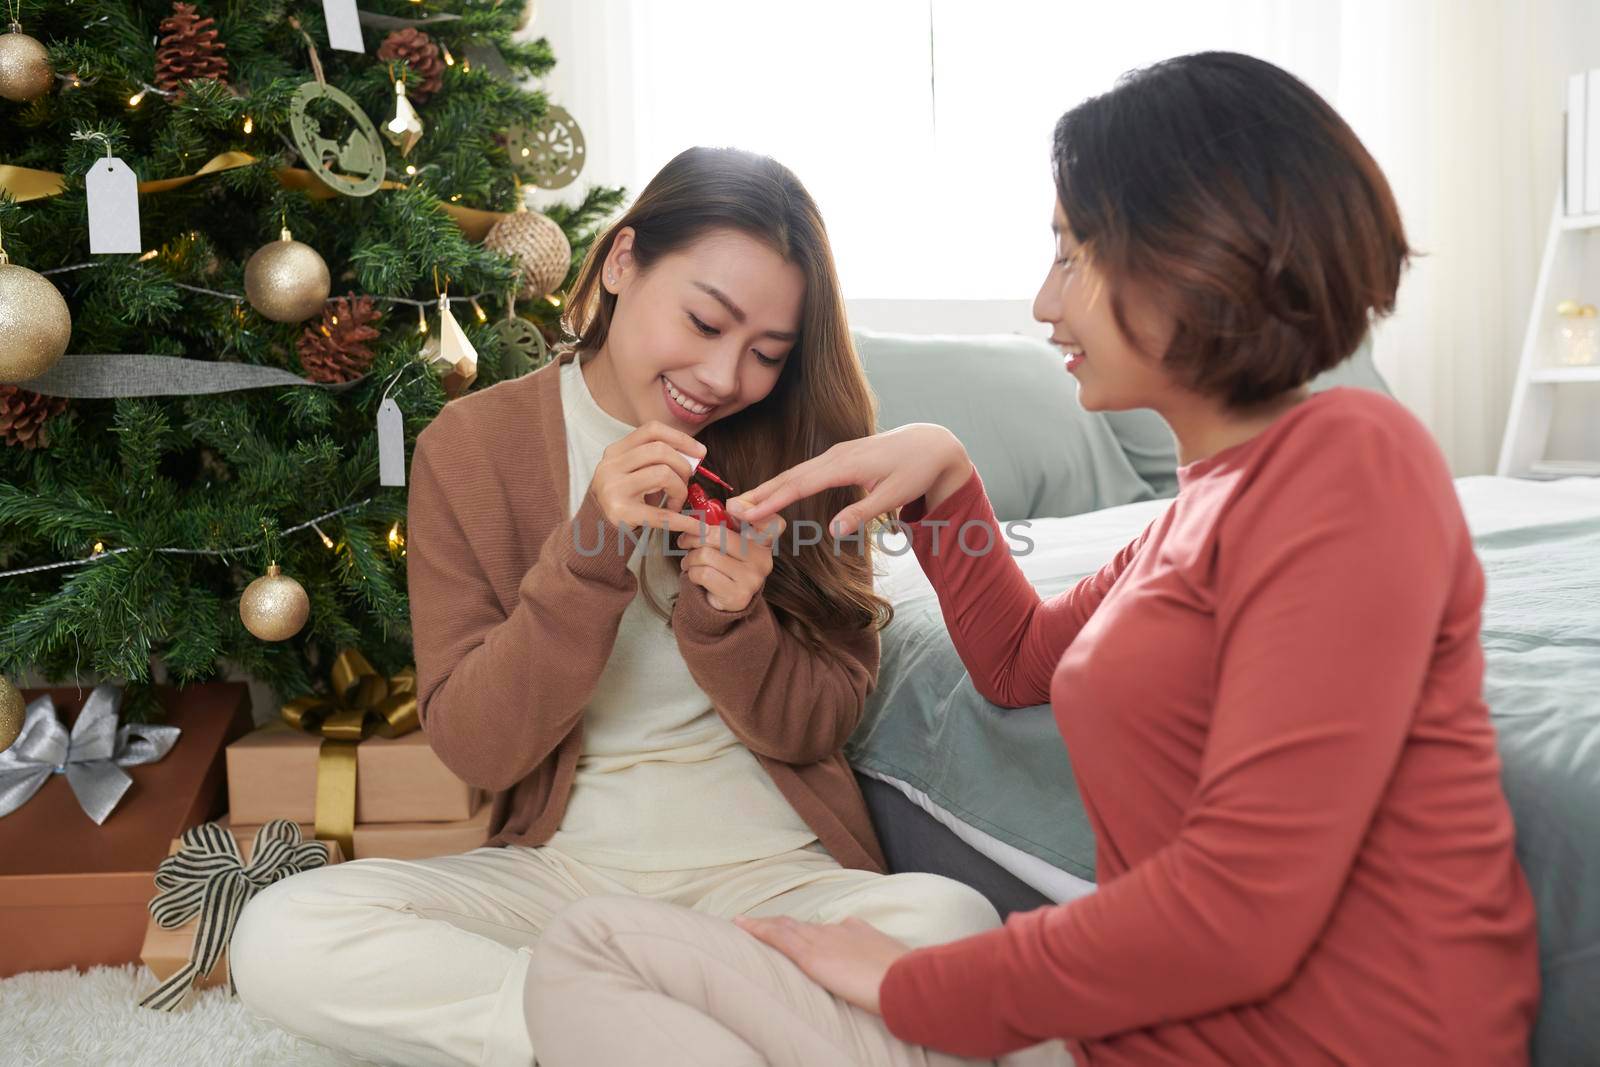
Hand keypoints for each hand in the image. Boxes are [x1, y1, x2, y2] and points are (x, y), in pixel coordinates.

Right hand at [589, 421, 708, 536]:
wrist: (595, 527)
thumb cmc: (625, 496)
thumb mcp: (634, 471)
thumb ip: (657, 459)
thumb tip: (695, 453)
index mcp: (616, 451)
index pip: (652, 430)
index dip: (680, 438)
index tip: (700, 452)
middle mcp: (611, 466)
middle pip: (660, 450)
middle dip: (683, 466)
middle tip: (686, 482)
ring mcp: (613, 488)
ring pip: (663, 474)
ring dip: (680, 490)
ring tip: (676, 502)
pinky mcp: (620, 513)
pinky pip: (661, 514)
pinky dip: (684, 521)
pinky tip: (696, 526)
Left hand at [677, 512, 784, 612]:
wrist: (725, 602)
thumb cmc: (724, 566)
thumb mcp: (729, 543)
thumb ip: (725, 524)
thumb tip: (705, 511)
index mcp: (764, 543)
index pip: (773, 522)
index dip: (751, 510)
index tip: (731, 508)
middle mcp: (763, 560)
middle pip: (720, 536)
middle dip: (695, 537)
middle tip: (685, 541)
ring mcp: (752, 579)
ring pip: (707, 555)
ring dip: (690, 558)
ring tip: (689, 561)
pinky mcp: (738, 595)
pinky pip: (704, 574)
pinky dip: (692, 572)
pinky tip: (694, 574)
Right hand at [726, 424, 973, 537]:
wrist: (929, 443)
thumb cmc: (915, 469)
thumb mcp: (895, 494)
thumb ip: (863, 512)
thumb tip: (834, 531)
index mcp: (846, 464)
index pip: (800, 485)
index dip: (773, 500)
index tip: (749, 513)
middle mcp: (835, 456)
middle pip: (790, 477)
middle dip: (759, 494)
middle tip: (732, 512)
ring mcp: (835, 455)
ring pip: (794, 473)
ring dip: (768, 489)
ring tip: (743, 505)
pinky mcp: (838, 458)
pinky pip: (804, 471)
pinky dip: (784, 484)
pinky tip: (772, 494)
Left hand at [734, 914, 911, 1014]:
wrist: (904, 981)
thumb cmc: (905, 981)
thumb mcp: (894, 968)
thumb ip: (880, 967)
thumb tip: (882, 978)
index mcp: (858, 931)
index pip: (825, 929)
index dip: (808, 929)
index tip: (797, 930)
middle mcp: (837, 930)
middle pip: (800, 925)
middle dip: (781, 924)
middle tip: (760, 923)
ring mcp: (823, 940)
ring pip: (784, 927)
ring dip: (764, 925)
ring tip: (744, 923)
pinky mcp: (811, 955)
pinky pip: (777, 937)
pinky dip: (758, 929)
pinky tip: (741, 925)